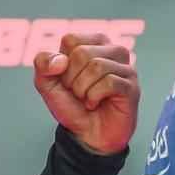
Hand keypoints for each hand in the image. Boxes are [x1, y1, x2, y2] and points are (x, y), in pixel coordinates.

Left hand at [33, 33, 139, 154]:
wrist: (86, 135)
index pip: (71, 39)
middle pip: (82, 53)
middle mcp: (113, 50)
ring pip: (97, 66)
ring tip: (86, 98)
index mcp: (93, 43)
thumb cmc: (71, 105)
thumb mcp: (46, 83)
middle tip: (78, 92)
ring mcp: (125, 68)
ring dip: (82, 90)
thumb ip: (43, 64)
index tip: (67, 78)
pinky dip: (94, 97)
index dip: (61, 64)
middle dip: (72, 79)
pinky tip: (95, 104)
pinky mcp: (131, 86)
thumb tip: (60, 60)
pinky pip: (108, 83)